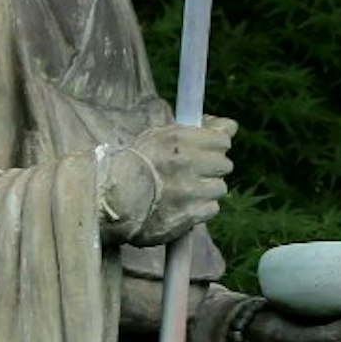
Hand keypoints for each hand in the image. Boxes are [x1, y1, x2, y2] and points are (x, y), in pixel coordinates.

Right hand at [98, 117, 234, 243]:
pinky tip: (184, 206)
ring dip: (206, 190)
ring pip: (219, 188)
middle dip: (212, 168)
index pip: (223, 139)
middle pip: (224, 164)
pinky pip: (211, 209)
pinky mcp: (188, 215)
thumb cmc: (133, 165)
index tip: (207, 150)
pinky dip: (201, 209)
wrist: (109, 200)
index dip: (216, 145)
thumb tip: (231, 126)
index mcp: (178, 140)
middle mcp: (186, 163)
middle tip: (193, 172)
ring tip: (185, 191)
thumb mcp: (159, 137)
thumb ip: (197, 130)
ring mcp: (189, 191)